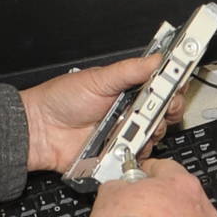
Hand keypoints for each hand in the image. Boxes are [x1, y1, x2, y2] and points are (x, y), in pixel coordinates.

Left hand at [20, 56, 188, 174]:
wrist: (39, 131)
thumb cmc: (61, 101)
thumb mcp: (98, 78)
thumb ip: (130, 70)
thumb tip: (157, 59)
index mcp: (129, 90)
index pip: (162, 87)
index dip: (173, 85)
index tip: (177, 83)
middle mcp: (130, 113)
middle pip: (165, 113)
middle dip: (168, 109)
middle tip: (158, 106)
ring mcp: (125, 134)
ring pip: (156, 136)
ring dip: (150, 131)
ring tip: (131, 125)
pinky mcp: (118, 155)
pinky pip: (138, 157)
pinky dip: (137, 152)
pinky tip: (126, 144)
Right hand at [88, 159, 216, 216]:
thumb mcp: (109, 196)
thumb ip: (118, 187)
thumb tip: (117, 188)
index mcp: (181, 184)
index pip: (165, 168)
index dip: (148, 173)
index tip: (139, 178)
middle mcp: (201, 208)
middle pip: (182, 199)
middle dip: (163, 204)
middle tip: (142, 213)